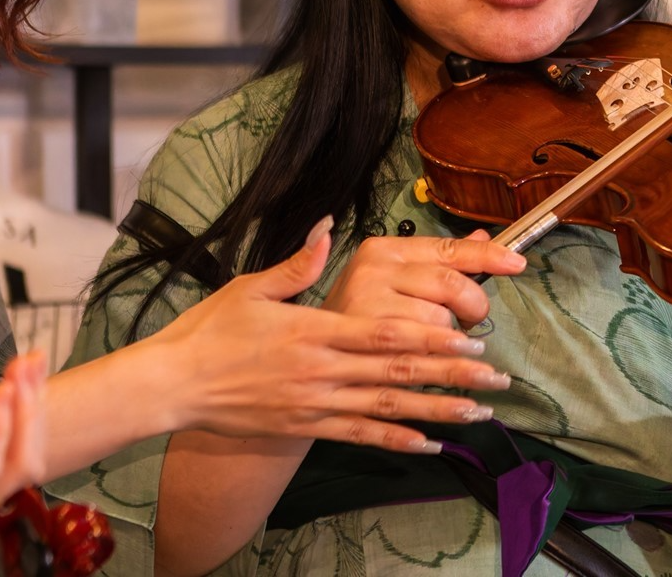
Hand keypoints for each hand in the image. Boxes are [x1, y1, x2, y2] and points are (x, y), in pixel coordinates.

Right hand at [144, 218, 523, 452]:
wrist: (172, 385)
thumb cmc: (211, 332)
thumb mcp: (253, 288)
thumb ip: (300, 263)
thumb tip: (328, 226)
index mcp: (316, 330)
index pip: (386, 334)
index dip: (432, 338)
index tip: (471, 337)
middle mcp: (322, 370)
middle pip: (400, 373)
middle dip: (454, 375)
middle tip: (498, 377)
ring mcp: (316, 403)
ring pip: (388, 410)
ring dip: (438, 411)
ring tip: (480, 412)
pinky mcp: (306, 426)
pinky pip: (360, 436)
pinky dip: (398, 442)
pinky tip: (431, 444)